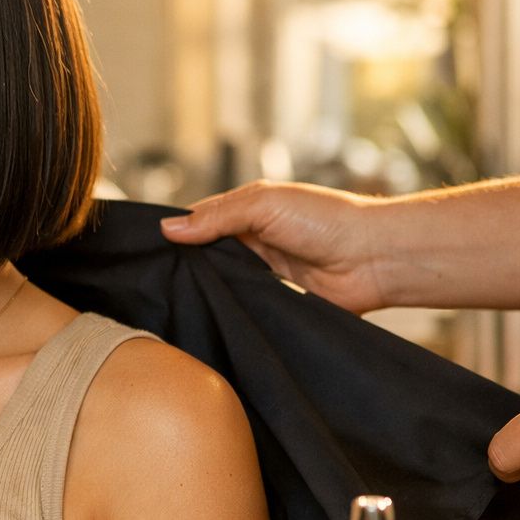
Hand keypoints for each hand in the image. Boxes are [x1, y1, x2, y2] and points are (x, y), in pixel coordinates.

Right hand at [160, 181, 389, 313]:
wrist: (372, 259)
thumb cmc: (326, 220)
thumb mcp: (263, 205)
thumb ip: (216, 217)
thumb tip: (168, 229)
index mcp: (246, 212)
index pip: (199, 223)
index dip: (176, 234)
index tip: (147, 249)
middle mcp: (252, 242)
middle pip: (205, 257)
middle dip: (187, 265)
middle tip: (158, 279)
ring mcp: (262, 274)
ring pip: (221, 284)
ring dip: (209, 289)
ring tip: (179, 298)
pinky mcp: (274, 302)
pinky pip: (242, 307)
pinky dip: (230, 309)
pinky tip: (211, 314)